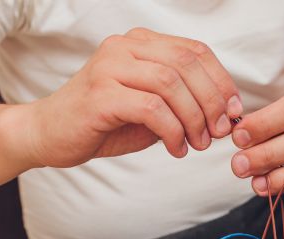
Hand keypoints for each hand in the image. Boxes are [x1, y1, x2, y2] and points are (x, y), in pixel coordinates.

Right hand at [4, 27, 242, 167]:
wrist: (49, 135)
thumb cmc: (103, 123)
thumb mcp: (151, 109)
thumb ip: (182, 104)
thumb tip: (225, 116)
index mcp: (140, 44)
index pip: (195, 51)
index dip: (221, 81)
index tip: (234, 112)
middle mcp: (124, 47)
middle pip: (187, 65)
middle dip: (212, 102)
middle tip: (219, 132)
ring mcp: (110, 67)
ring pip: (171, 85)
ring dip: (194, 119)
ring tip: (196, 144)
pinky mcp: (100, 94)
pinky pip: (152, 108)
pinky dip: (172, 131)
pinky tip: (176, 149)